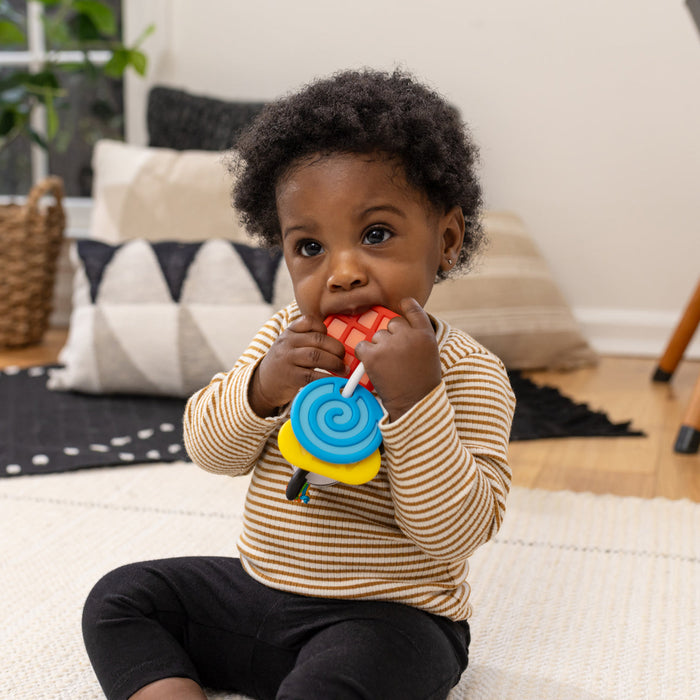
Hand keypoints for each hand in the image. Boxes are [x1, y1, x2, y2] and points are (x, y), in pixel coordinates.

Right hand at [249, 315, 345, 416]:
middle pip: (317, 339)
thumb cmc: (285, 362)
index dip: (324, 328)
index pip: (309, 321)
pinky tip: (335, 380)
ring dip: (334, 362)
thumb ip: (308, 339)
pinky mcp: (290, 377)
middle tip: (344, 356)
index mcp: (289, 332)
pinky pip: (312, 376)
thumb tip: (339, 345)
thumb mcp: (290, 345)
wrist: (263, 383)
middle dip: (336, 348)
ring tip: (343, 369)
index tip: (331, 339)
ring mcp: (287, 359)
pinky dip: (327, 378)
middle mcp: (287, 343)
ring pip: (316, 356)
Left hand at [355, 298, 440, 420]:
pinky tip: (375, 366)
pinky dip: (365, 355)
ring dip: (379, 348)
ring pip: (377, 336)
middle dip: (392, 336)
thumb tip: (399, 326)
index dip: (408, 305)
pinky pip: (362, 346)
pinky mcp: (372, 356)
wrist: (414, 403)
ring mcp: (389, 345)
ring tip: (389, 366)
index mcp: (425, 334)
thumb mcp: (430, 354)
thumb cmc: (422, 382)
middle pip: (392, 324)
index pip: (414, 309)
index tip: (404, 302)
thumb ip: (417, 337)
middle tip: (396, 356)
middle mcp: (408, 336)